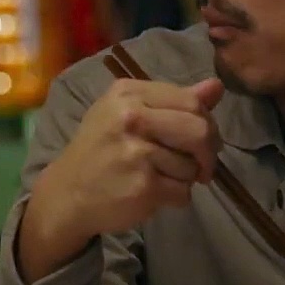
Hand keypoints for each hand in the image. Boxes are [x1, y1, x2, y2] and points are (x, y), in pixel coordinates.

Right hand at [17, 77, 225, 280]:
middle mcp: (131, 117)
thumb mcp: (129, 113)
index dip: (206, 123)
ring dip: (186, 178)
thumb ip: (174, 101)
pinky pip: (183, 192)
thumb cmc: (101, 149)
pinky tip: (154, 193)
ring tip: (159, 178)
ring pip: (192, 165)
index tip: (200, 140)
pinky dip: (176, 197)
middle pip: (199, 130)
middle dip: (208, 153)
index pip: (191, 101)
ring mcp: (136, 152)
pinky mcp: (142, 186)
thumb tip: (217, 86)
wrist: (67, 192)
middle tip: (200, 166)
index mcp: (128, 93)